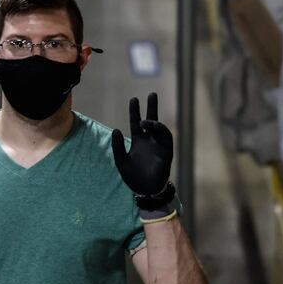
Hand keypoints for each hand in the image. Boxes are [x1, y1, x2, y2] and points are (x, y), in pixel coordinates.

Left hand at [111, 93, 174, 207]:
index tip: (134, 99)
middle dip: (152, 108)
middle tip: (152, 94)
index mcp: (139, 141)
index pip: (136, 123)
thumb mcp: (121, 160)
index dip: (135, 111)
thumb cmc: (133, 177)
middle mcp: (149, 141)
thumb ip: (118, 146)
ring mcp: (159, 146)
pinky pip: (166, 139)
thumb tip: (116, 129)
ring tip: (146, 121)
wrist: (145, 190)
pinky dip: (161, 132)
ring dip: (154, 123)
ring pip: (159, 129)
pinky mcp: (166, 152)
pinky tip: (153, 128)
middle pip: (151, 120)